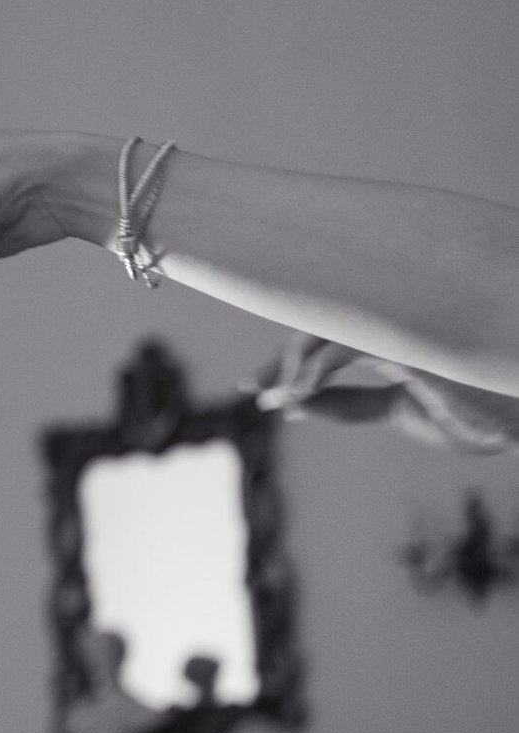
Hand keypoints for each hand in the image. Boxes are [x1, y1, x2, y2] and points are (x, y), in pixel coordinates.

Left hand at [250, 332, 518, 453]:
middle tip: (252, 388)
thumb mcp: (400, 411)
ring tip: (276, 400)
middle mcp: (399, 317)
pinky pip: (344, 346)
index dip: (296, 356)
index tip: (263, 387)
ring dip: (294, 365)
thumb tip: (292, 406)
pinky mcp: (410, 340)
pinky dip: (313, 371)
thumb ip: (349, 404)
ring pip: (328, 328)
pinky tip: (297, 397)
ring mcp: (405, 323)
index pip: (335, 328)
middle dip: (286, 357)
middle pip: (325, 320)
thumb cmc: (479, 415)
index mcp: (399, 327)